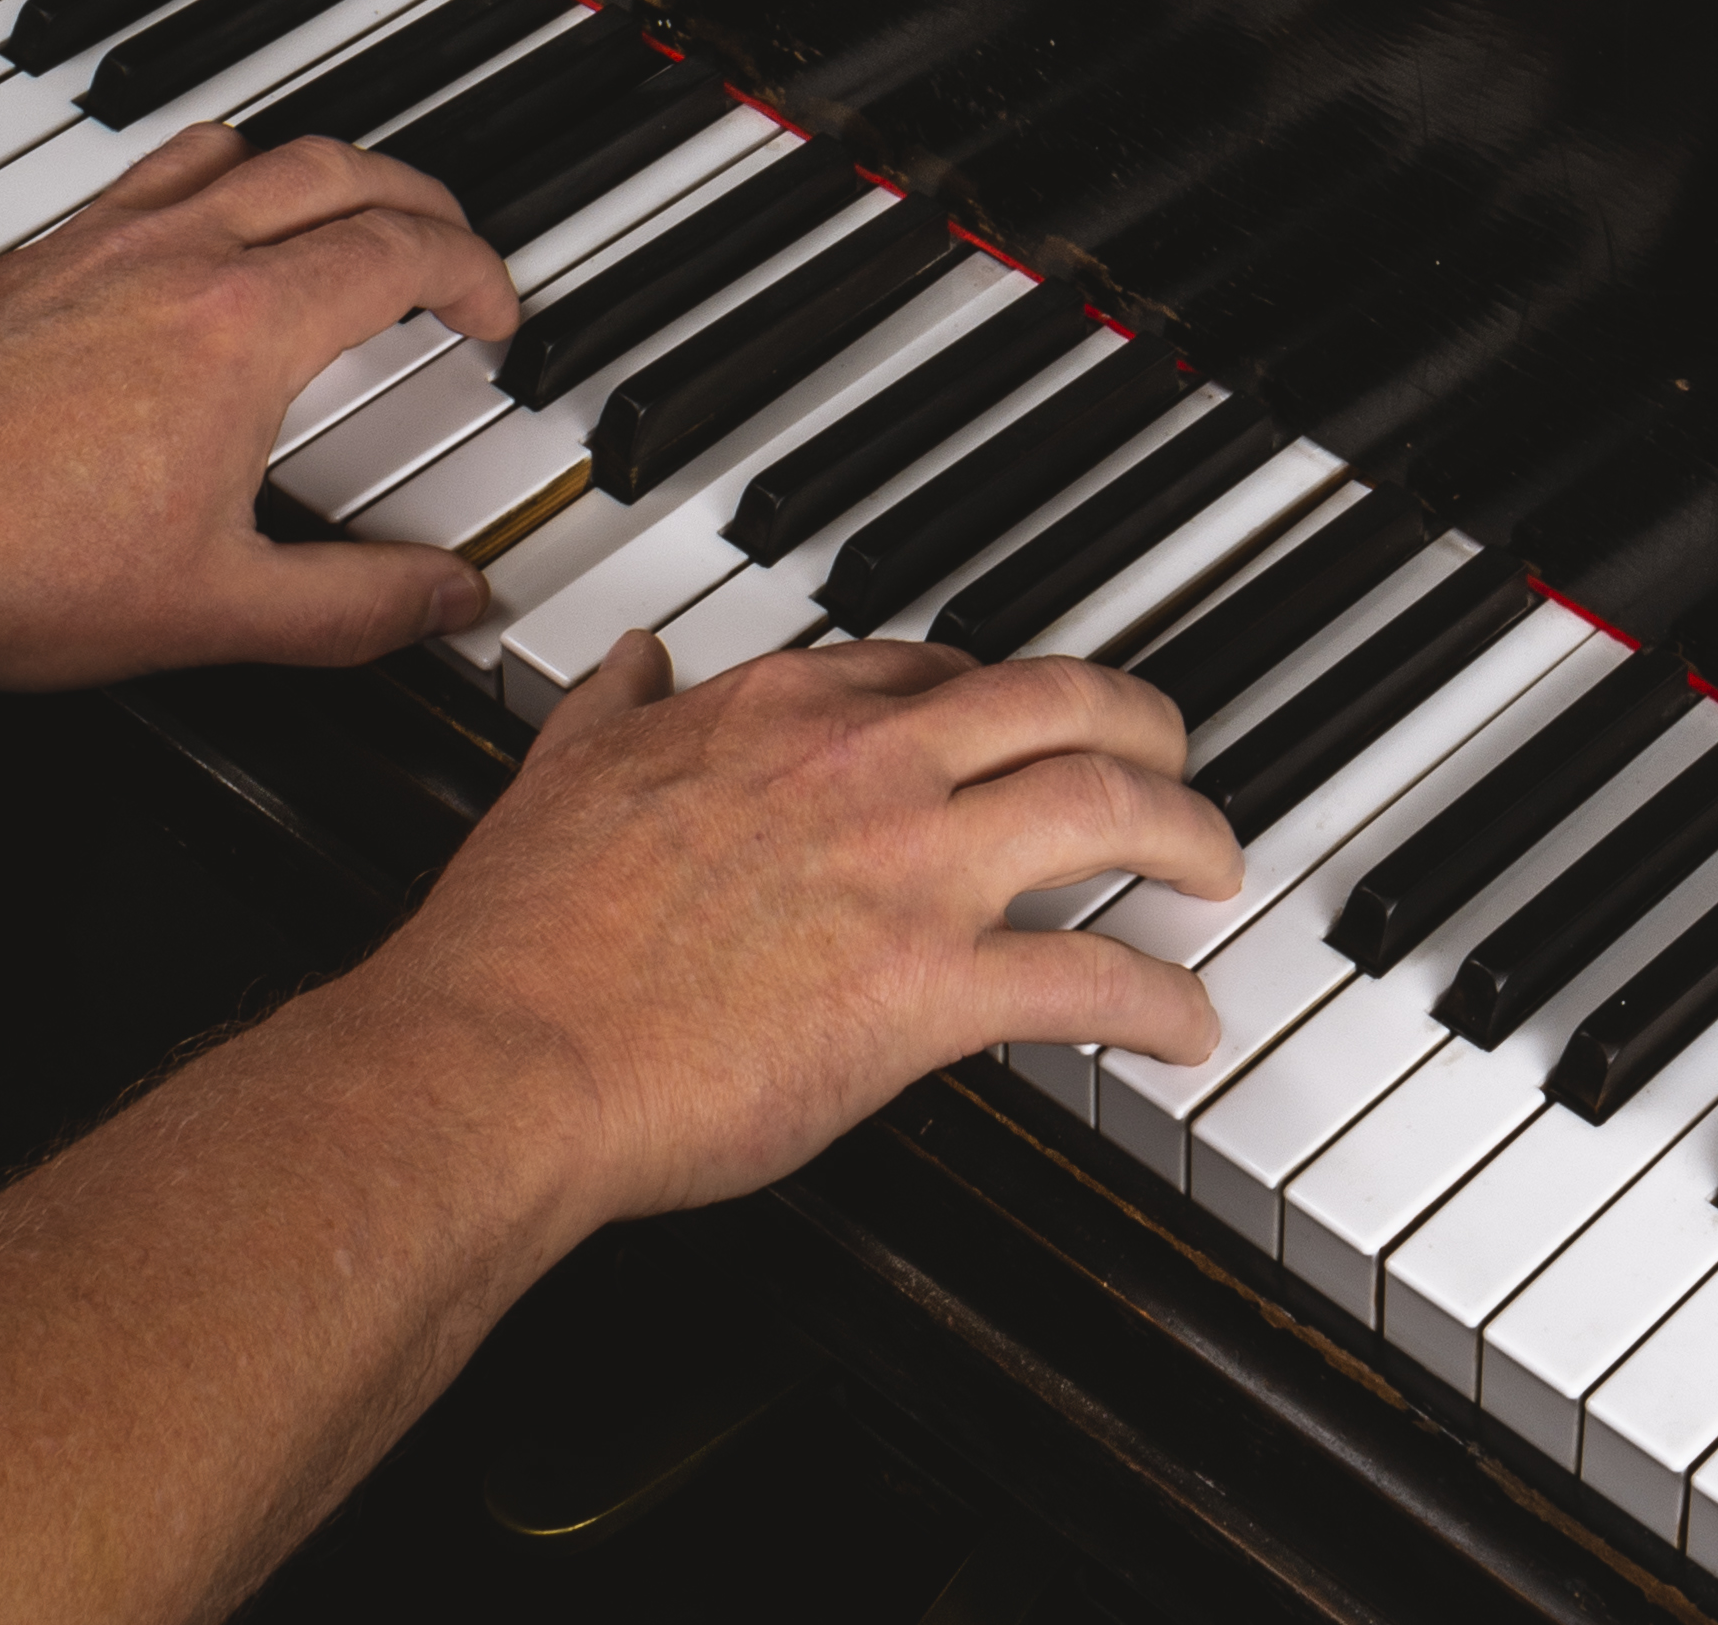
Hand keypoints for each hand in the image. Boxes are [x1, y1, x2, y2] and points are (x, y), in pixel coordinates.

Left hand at [0, 123, 519, 688]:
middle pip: (344, 171)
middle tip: (456, 251)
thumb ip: (350, 606)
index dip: (476, 276)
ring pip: (252, 150)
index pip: (403, 251)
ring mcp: (105, 241)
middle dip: (426, 202)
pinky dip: (225, 174)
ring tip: (354, 217)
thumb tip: (444, 597)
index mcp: (245, 325)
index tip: (495, 315)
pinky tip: (208, 227)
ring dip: (330, 171)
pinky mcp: (41, 257)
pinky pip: (164, 168)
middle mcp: (183, 252)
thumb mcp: (207, 612)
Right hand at [350, 634, 1246, 1224]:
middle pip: (1058, 703)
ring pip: (1102, 809)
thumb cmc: (520, 940)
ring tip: (1215, 863)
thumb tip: (628, 661)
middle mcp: (863, 765)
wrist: (502, 1056)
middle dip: (1142, 723)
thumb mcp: (561, 771)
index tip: (1024, 719)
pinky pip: (1085, 980)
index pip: (934, 667)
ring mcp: (905, 871)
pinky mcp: (926, 990)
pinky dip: (1157, 1002)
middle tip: (1176, 754)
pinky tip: (1185, 1023)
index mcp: (780, 710)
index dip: (1000, 692)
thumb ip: (612, 708)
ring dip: (1184, 833)